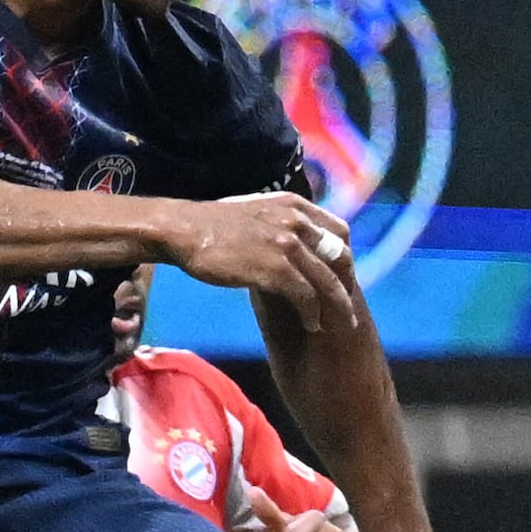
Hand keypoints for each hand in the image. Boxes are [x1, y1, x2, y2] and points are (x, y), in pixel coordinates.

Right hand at [164, 192, 368, 324]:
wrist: (183, 230)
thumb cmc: (213, 226)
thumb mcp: (257, 212)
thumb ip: (281, 222)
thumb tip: (297, 243)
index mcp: (294, 205)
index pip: (339, 232)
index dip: (345, 259)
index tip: (342, 279)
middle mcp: (296, 220)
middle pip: (340, 257)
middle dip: (347, 286)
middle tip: (347, 309)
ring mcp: (286, 243)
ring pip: (327, 280)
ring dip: (337, 307)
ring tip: (339, 326)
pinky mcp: (274, 267)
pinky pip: (305, 295)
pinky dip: (312, 313)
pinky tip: (311, 325)